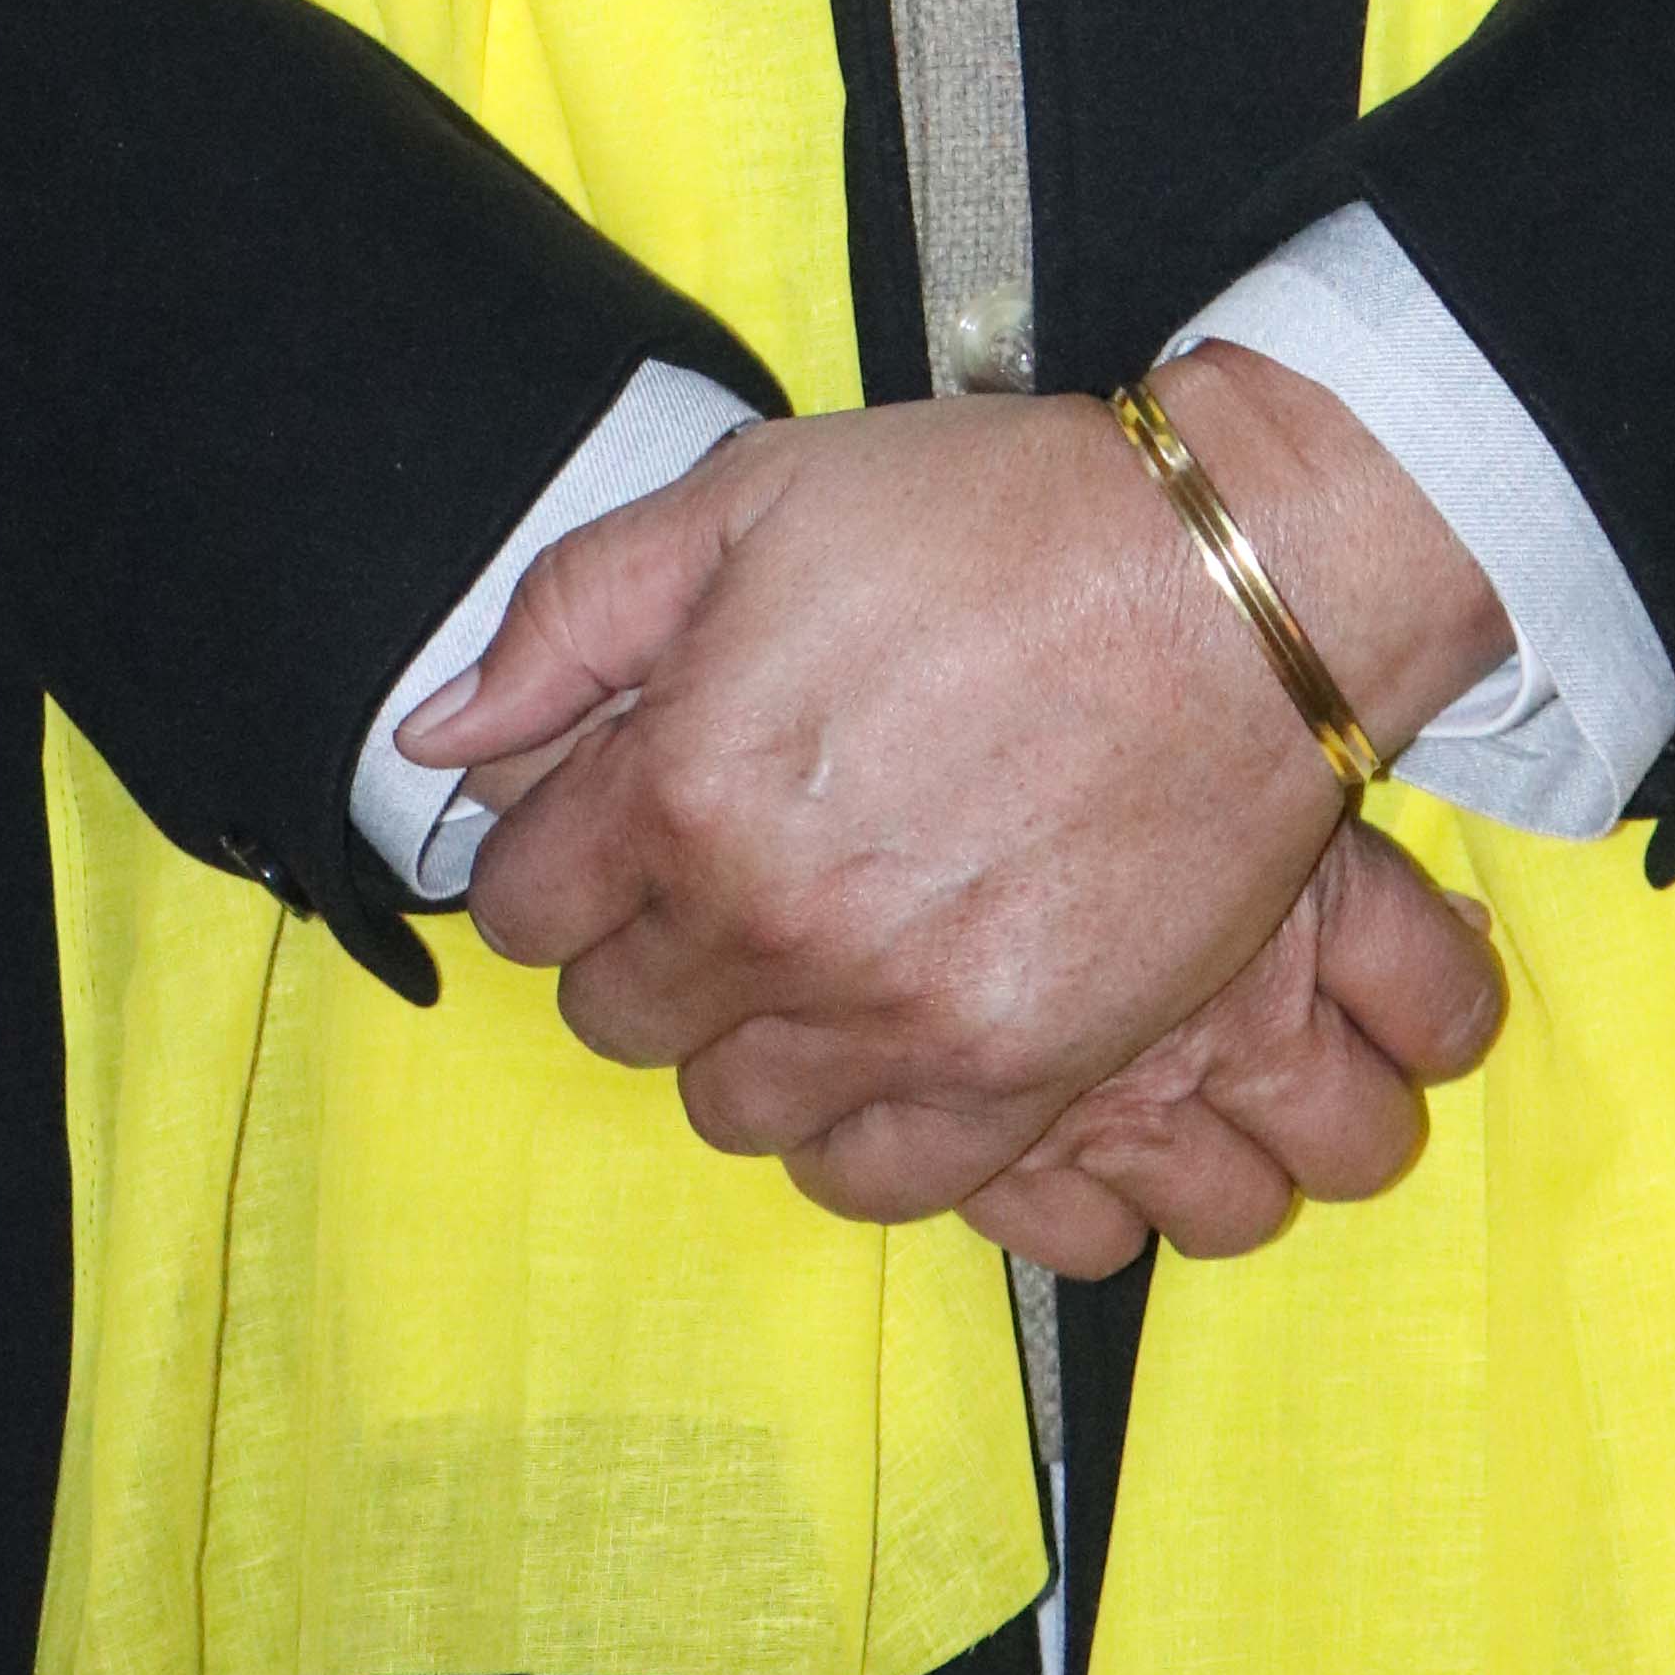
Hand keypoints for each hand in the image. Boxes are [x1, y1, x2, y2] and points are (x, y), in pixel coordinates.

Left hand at [413, 355, 1512, 1230]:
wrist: (1234, 586)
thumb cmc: (996, 519)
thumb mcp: (755, 496)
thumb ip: (573, 614)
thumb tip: (440, 735)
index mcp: (684, 778)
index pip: (521, 900)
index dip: (553, 850)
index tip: (609, 815)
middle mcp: (768, 923)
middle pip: (617, 1013)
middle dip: (641, 937)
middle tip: (718, 864)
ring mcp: (893, 1016)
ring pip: (730, 1106)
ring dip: (743, 1035)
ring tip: (808, 944)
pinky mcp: (1013, 1075)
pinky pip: (871, 1178)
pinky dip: (852, 1123)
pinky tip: (879, 1033)